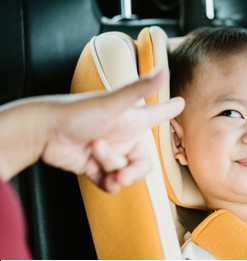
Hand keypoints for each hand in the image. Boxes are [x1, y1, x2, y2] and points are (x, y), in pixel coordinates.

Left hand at [42, 69, 184, 191]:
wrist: (44, 131)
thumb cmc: (78, 112)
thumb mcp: (113, 103)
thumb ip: (139, 90)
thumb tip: (165, 69)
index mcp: (132, 121)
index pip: (157, 115)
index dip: (169, 110)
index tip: (180, 103)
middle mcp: (123, 137)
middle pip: (142, 164)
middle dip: (132, 172)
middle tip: (120, 174)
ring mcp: (109, 154)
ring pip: (124, 174)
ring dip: (110, 170)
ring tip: (93, 154)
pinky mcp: (94, 167)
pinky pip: (110, 183)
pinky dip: (106, 183)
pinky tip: (98, 176)